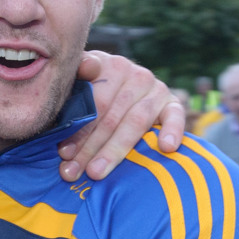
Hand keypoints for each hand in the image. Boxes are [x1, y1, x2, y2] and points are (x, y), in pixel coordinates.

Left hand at [58, 51, 184, 181]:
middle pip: (110, 116)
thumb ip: (76, 82)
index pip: (93, 101)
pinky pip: (175, 116)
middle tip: (72, 171)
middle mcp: (134, 74)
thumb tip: (86, 68)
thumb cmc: (91, 95)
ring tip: (96, 172)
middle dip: (88, 148)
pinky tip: (166, 147)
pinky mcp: (172, 103)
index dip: (77, 129)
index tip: (63, 152)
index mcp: (108, 66)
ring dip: (114, 151)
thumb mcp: (78, 85)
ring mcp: (155, 89)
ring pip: (134, 122)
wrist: (124, 91)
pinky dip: (172, 131)